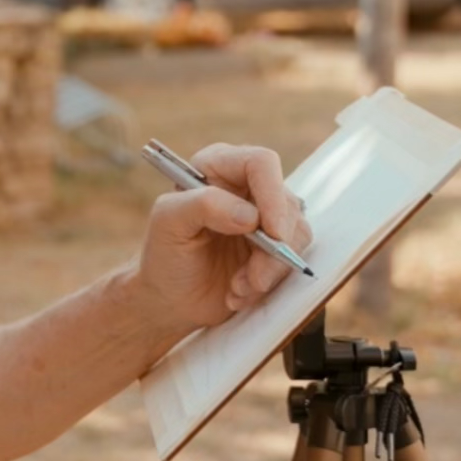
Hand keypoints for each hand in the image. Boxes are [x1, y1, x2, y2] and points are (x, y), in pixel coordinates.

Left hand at [136, 143, 311, 336]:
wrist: (173, 298)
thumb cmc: (165, 254)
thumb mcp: (167, 223)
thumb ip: (202, 205)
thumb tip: (250, 215)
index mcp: (217, 166)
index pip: (261, 163)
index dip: (272, 194)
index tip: (272, 232)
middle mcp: (246, 185)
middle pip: (285, 202)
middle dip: (273, 247)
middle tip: (253, 278)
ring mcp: (265, 216)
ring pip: (295, 233)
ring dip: (269, 269)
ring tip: (237, 287)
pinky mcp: (276, 245)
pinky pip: (293, 258)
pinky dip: (270, 281)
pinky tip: (240, 291)